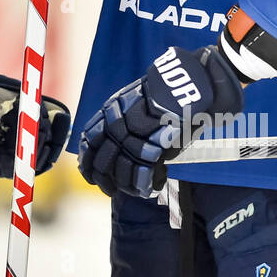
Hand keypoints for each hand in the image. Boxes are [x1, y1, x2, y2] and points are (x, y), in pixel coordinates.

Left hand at [77, 46, 243, 197]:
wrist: (188, 88)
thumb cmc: (164, 97)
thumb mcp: (135, 102)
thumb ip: (121, 122)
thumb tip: (114, 145)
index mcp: (110, 111)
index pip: (89, 141)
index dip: (87, 161)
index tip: (90, 173)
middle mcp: (117, 125)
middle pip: (102, 161)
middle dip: (103, 179)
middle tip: (109, 189)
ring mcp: (136, 138)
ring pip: (121, 171)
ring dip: (125, 185)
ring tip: (134, 189)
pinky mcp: (154, 149)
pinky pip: (142, 175)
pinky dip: (145, 185)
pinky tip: (152, 185)